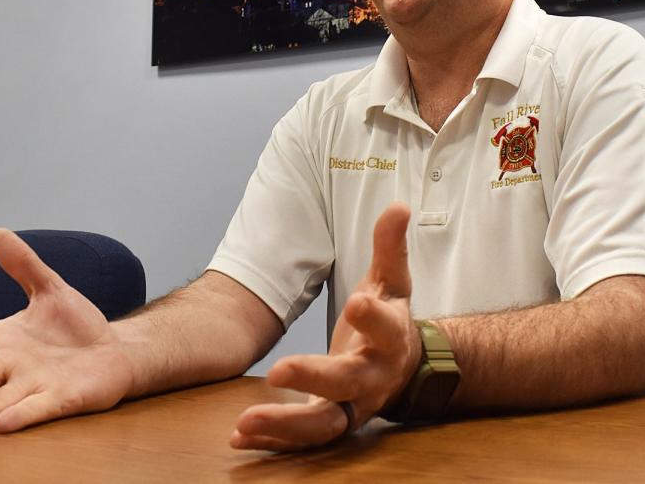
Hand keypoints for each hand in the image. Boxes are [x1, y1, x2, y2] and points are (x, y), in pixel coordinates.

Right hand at [0, 229, 134, 431]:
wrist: (114, 351)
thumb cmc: (76, 326)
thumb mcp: (51, 290)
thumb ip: (24, 266)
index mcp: (4, 339)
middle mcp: (12, 366)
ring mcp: (35, 385)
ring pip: (1, 399)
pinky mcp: (61, 399)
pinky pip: (39, 408)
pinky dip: (22, 414)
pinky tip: (4, 423)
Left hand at [230, 202, 420, 450]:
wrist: (406, 369)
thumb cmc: (391, 320)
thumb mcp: (393, 283)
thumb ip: (390, 247)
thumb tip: (397, 206)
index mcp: (391, 339)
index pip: (386, 329)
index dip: (373, 317)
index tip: (355, 300)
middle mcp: (373, 378)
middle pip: (346, 382)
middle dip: (314, 376)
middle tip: (279, 370)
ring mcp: (352, 406)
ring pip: (323, 424)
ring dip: (284, 424)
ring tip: (245, 422)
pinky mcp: (331, 421)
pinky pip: (303, 437)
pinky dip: (273, 439)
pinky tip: (239, 436)